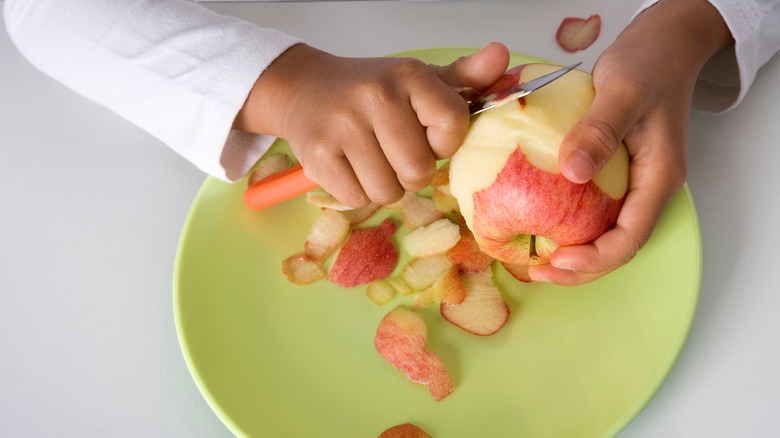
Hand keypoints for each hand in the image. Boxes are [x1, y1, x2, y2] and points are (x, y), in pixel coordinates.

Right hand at [235, 42, 509, 206]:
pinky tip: (349, 166)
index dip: (443, 144)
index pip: (452, 126)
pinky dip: (357, 192)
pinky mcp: (317, 155)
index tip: (425, 135)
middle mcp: (375, 96)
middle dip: (410, 172)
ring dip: (385, 186)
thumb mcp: (418, 80)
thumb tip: (501, 55)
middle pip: (418, 170)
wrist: (304, 88)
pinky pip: (357, 198)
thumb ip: (465, 77)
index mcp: (409, 75)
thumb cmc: (371, 91)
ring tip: (371, 160)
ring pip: (388, 191)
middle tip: (393, 152)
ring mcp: (343, 126)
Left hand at [529, 0, 731, 284]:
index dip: (595, 259)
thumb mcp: (622, 91)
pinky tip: (539, 225)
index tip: (558, 262)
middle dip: (580, 268)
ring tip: (535, 262)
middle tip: (537, 273)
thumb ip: (600, 131)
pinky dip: (570, 226)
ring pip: (606, 233)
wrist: (662, 46)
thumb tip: (573, 174)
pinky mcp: (616, 174)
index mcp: (659, 177)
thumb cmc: (647, 64)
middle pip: (618, 245)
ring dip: (574, 253)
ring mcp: (633, 183)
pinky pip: (594, 211)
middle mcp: (648, 188)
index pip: (631, 236)